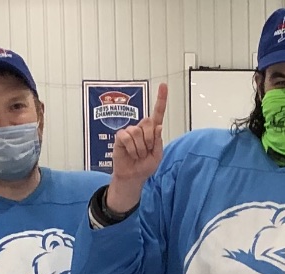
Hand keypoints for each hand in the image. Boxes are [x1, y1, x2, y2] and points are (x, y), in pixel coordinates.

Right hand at [105, 82, 167, 212]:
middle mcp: (141, 127)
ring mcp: (130, 131)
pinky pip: (128, 137)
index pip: (157, 113)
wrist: (133, 176)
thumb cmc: (145, 165)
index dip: (160, 99)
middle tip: (146, 150)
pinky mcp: (120, 136)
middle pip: (148, 122)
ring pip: (138, 132)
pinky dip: (132, 148)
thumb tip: (158, 126)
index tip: (163, 85)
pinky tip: (131, 154)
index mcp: (152, 130)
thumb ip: (158, 141)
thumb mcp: (157, 155)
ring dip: (140, 147)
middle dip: (150, 140)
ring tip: (138, 154)